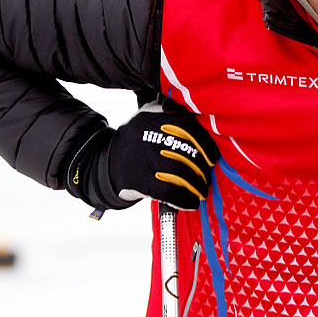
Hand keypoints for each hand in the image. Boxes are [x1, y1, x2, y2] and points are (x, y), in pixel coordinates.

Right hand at [66, 102, 219, 210]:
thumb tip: (206, 123)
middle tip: (207, 176)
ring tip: (202, 190)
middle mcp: (146, 134)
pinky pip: (167, 191)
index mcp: (152, 116)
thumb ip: (171, 114)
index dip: (205, 142)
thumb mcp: (147, 118)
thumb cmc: (137, 142)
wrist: (104, 164)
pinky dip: (184, 199)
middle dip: (201, 167)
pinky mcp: (137, 180)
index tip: (213, 157)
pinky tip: (191, 203)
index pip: (186, 124)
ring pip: (178, 171)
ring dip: (196, 184)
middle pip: (184, 150)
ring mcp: (141, 158)